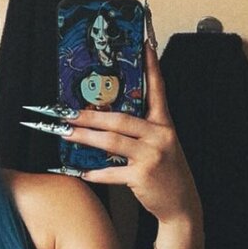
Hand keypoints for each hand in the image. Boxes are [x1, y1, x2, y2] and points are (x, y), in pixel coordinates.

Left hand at [65, 44, 201, 227]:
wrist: (182, 205)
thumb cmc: (167, 173)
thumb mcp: (161, 144)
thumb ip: (141, 129)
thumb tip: (107, 116)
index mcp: (164, 124)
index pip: (157, 89)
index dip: (151, 66)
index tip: (144, 43)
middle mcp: (160, 136)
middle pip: (121, 118)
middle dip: (91, 114)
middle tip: (68, 110)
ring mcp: (152, 156)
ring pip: (112, 142)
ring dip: (85, 137)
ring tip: (66, 133)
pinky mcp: (142, 177)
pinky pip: (112, 172)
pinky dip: (94, 172)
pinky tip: (80, 171)